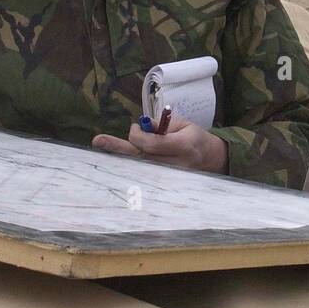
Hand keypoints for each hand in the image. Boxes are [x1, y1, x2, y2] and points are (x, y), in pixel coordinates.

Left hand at [92, 116, 228, 173]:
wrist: (209, 158)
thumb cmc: (194, 137)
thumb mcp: (183, 124)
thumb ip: (162, 125)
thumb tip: (142, 126)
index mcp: (183, 146)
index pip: (153, 144)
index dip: (139, 134)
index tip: (136, 127)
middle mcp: (175, 164)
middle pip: (141, 157)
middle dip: (118, 148)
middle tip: (98, 141)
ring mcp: (169, 176)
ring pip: (139, 167)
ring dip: (120, 156)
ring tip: (101, 144)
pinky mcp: (164, 183)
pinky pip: (143, 173)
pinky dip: (129, 165)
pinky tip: (114, 160)